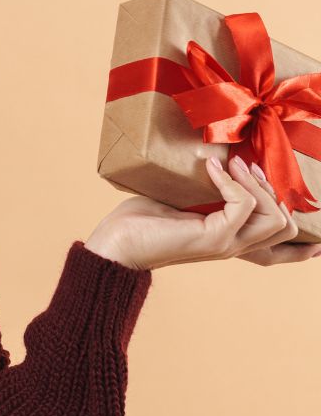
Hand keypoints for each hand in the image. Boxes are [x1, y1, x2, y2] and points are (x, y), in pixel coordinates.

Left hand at [84, 154, 320, 270]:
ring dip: (259, 185)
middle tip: (246, 167)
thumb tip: (213, 163)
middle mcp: (233, 247)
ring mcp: (226, 244)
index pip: (276, 252)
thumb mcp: (179, 203)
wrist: (115, 243)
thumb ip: (204, 195)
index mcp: (228, 241)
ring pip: (277, 219)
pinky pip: (244, 205)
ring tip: (233, 165)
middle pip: (285, 227)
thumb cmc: (139, 221)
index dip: (301, 248)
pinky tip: (210, 168)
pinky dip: (231, 182)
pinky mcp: (214, 237)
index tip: (320, 242)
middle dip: (274, 191)